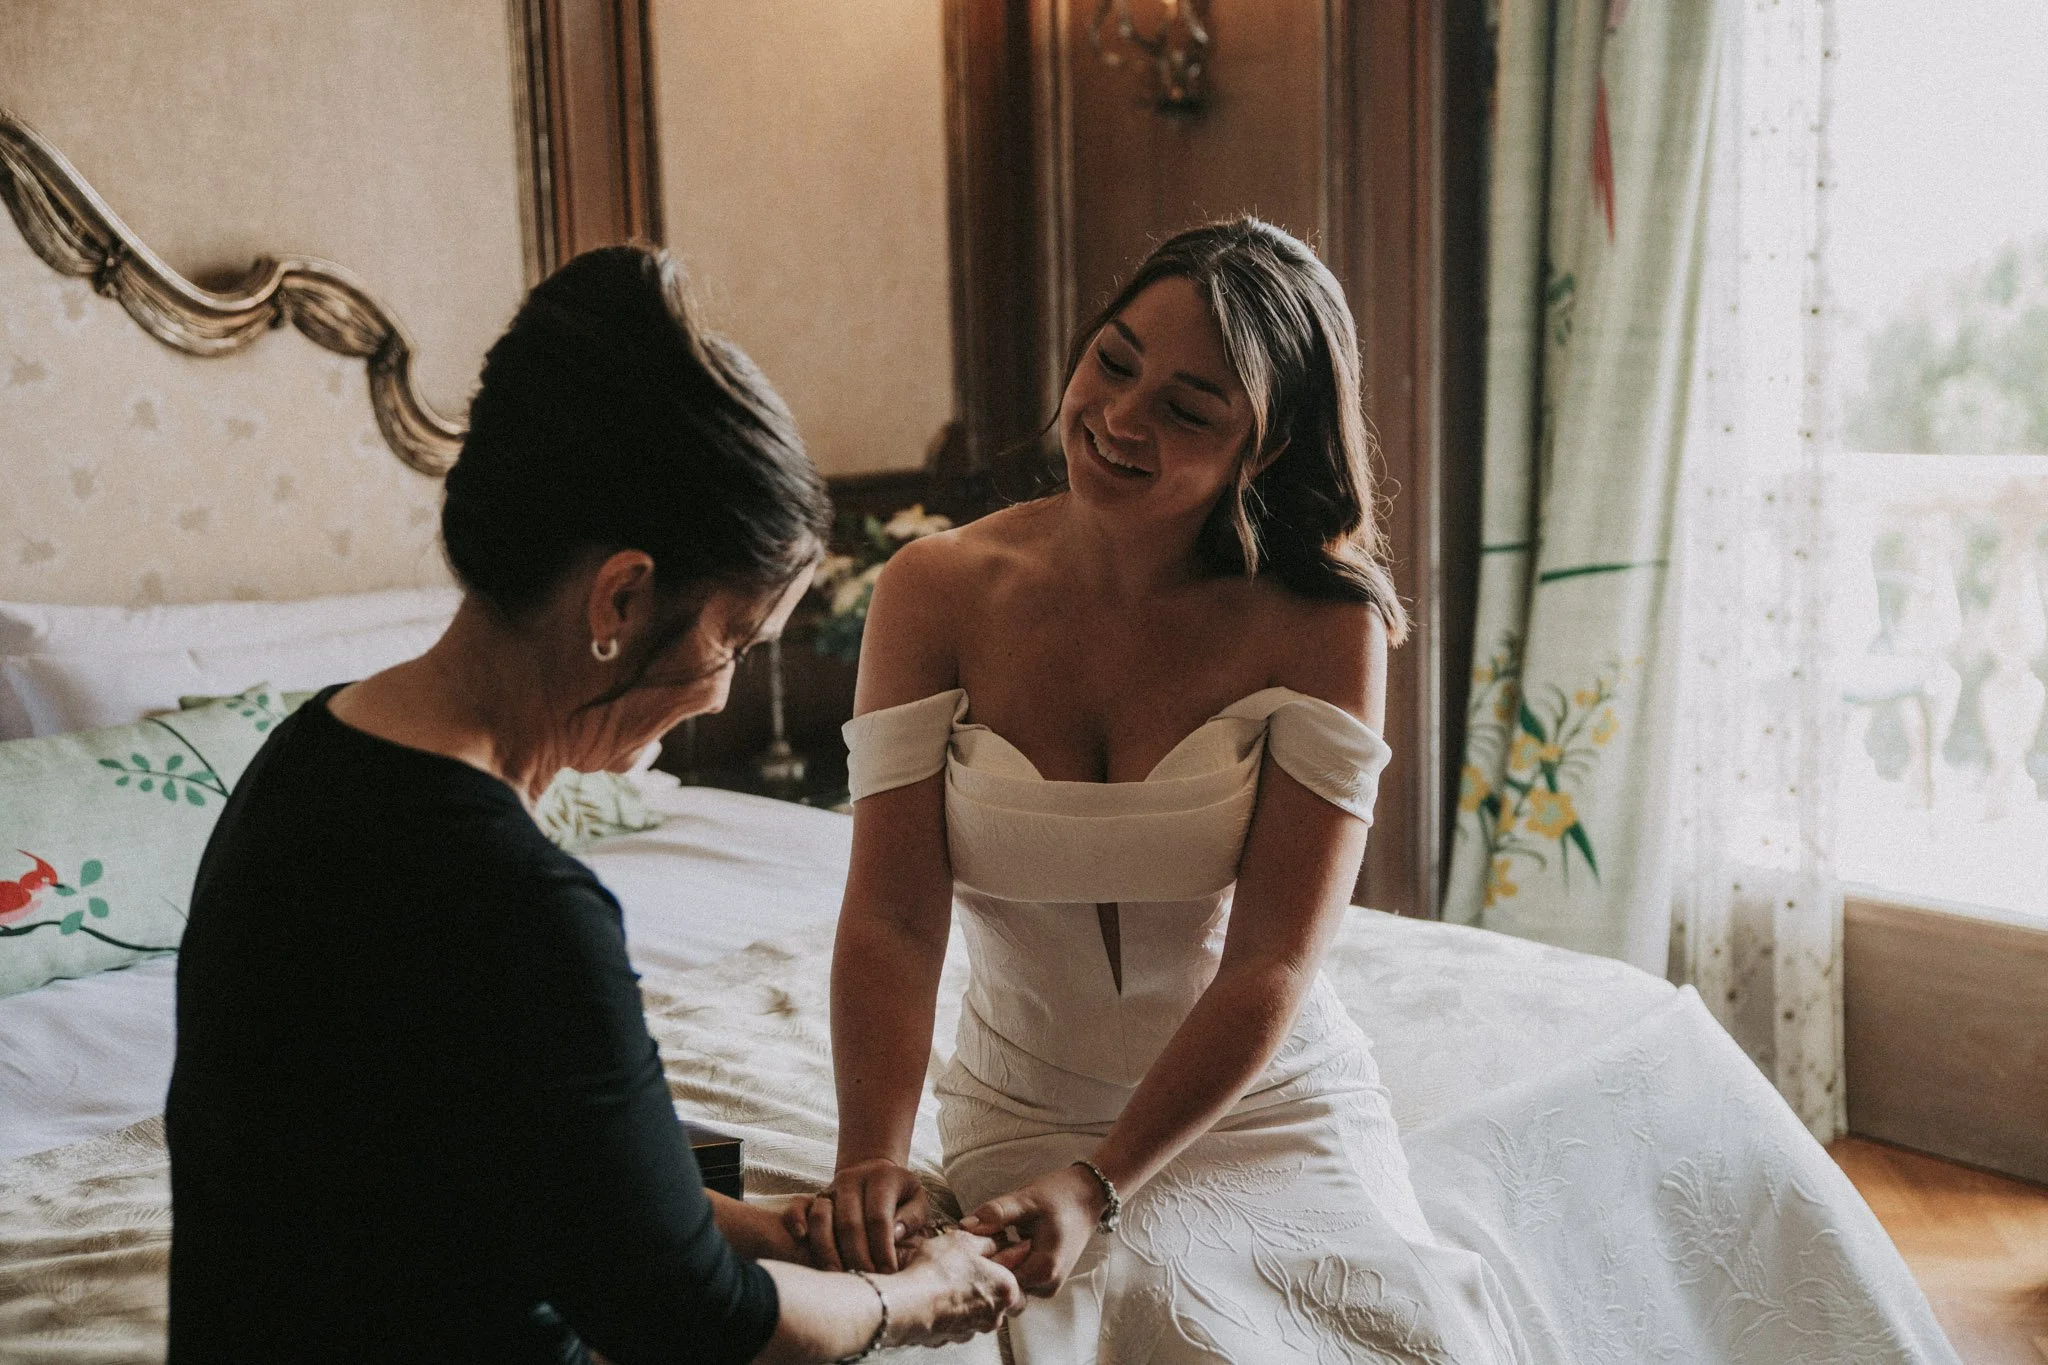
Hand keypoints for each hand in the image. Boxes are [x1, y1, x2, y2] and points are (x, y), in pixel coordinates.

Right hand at [805, 1158, 929, 1271]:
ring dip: (829, 1252)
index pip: (878, 1217)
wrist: (874, 1172)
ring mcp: (831, 1188)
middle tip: (866, 1281)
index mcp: (882, 1179)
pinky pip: (798, 1207)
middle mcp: (852, 1180)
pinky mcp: (815, 1196)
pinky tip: (803, 1241)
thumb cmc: (900, 1195)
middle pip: (849, 1223)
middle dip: (858, 1257)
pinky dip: (797, 1222)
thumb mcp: (916, 1199)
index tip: (888, 1273)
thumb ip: (912, 1217)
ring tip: (839, 1277)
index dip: (882, 1248)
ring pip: (822, 1218)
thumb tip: (895, 1235)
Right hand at [884, 1229, 1025, 1348]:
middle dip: (986, 1284)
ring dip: (966, 1298)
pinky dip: (950, 1311)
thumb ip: (986, 1241)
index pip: (1015, 1273)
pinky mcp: (953, 1337)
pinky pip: (957, 1321)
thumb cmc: (938, 1271)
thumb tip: (995, 1241)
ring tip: (946, 1281)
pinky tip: (937, 1297)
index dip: (1001, 1259)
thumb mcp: (964, 1240)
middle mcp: (996, 1313)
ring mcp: (974, 1328)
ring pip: (978, 1311)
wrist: (909, 1304)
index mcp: (1007, 1288)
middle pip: (999, 1296)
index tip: (991, 1253)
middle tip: (966, 1268)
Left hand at [959, 1164, 1104, 1297]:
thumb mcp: (1027, 1200)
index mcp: (1043, 1270)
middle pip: (1003, 1286)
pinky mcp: (1046, 1280)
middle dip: (986, 1266)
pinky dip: (1008, 1264)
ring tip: (990, 1239)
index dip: (979, 1263)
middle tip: (974, 1240)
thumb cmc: (1060, 1195)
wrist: (1089, 1195)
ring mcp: (1047, 1286)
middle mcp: (1047, 1286)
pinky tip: (1002, 1244)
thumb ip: (997, 1213)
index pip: (998, 1280)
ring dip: (997, 1265)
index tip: (965, 1244)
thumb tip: (965, 1225)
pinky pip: (1019, 1279)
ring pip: (1010, 1284)